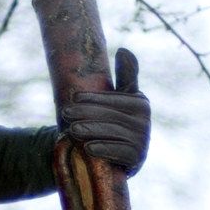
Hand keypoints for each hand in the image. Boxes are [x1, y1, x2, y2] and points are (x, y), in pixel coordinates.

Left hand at [61, 48, 150, 175]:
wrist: (117, 155)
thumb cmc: (116, 121)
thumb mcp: (120, 98)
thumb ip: (124, 76)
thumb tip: (123, 50)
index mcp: (140, 103)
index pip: (114, 99)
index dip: (94, 98)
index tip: (74, 97)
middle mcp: (145, 122)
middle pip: (112, 116)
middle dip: (86, 114)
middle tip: (65, 113)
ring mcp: (142, 141)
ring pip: (113, 133)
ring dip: (91, 131)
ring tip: (72, 130)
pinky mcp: (137, 159)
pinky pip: (119, 153)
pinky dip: (103, 150)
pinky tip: (88, 149)